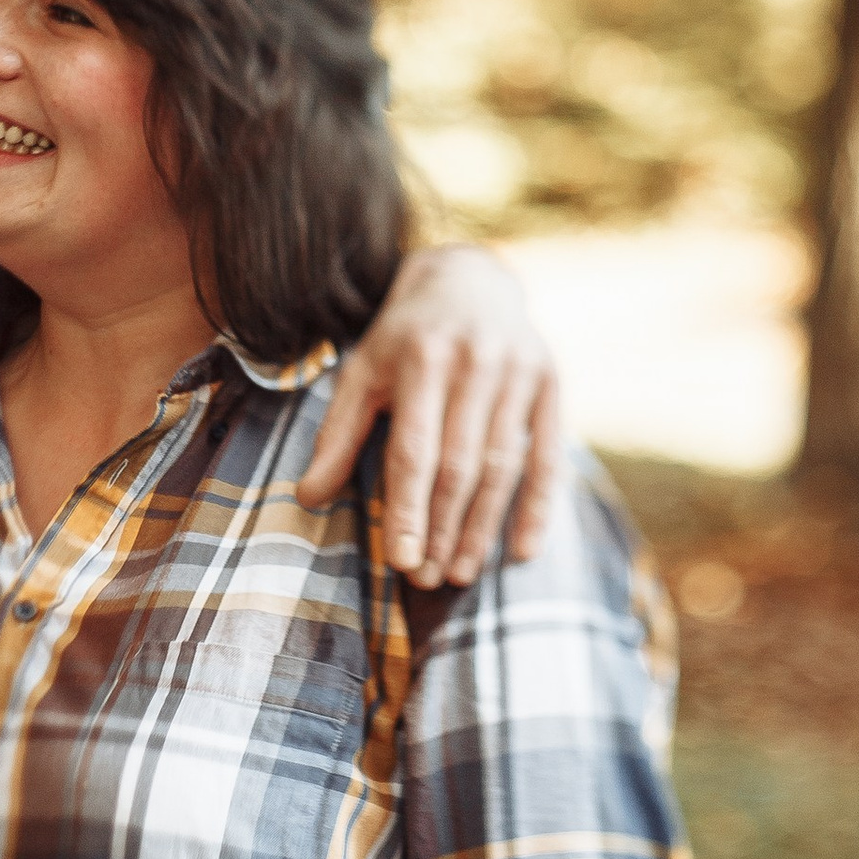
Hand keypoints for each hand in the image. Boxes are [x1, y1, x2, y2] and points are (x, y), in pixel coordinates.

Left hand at [294, 246, 562, 584]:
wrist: (468, 278)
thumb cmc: (404, 337)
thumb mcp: (362, 372)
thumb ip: (338, 434)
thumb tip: (308, 498)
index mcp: (420, 358)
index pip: (415, 450)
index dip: (409, 509)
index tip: (402, 562)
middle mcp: (475, 363)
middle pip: (460, 465)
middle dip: (443, 528)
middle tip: (429, 580)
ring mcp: (518, 372)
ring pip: (504, 465)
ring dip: (483, 527)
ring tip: (461, 574)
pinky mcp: (551, 382)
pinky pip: (550, 455)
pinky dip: (539, 507)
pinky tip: (522, 551)